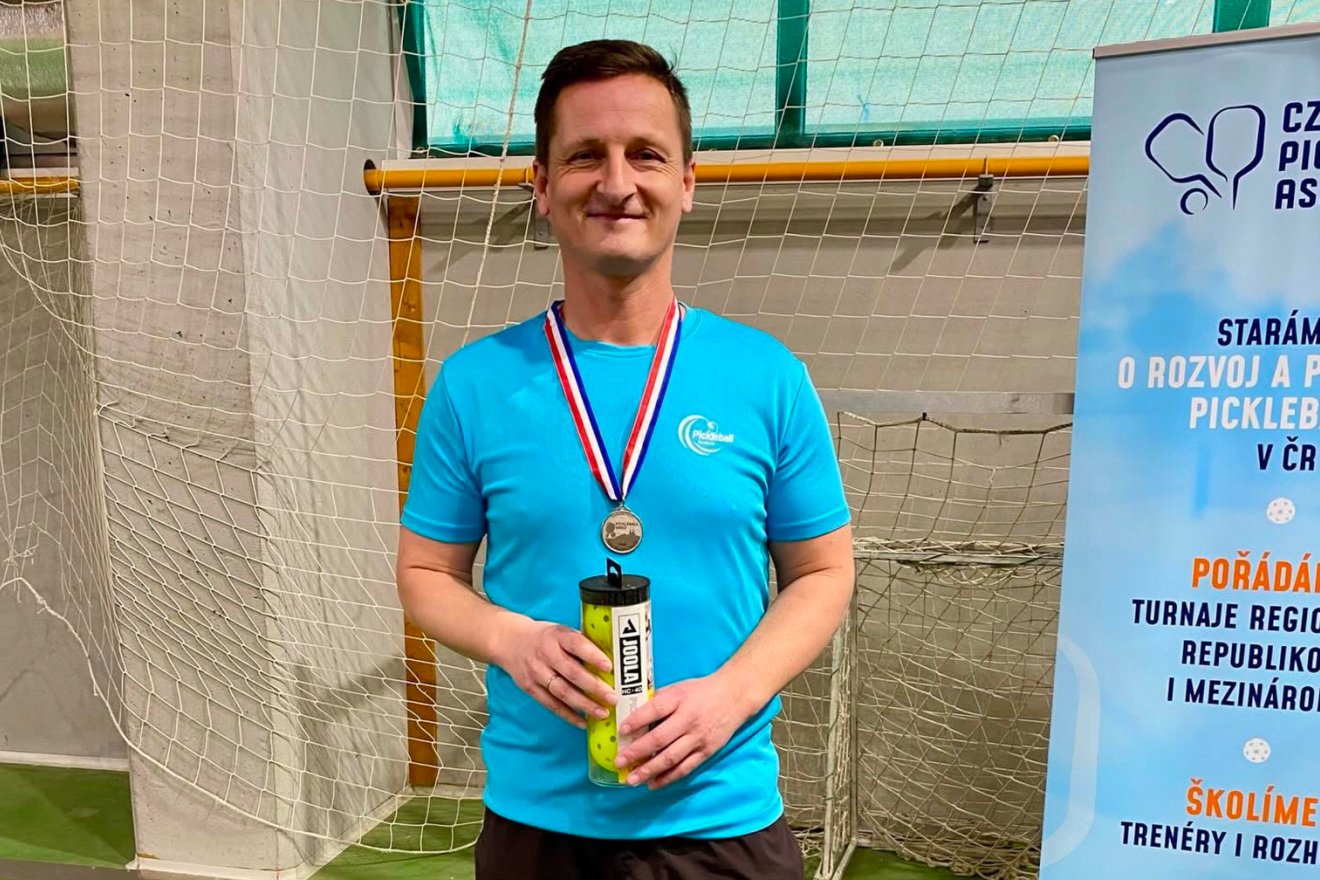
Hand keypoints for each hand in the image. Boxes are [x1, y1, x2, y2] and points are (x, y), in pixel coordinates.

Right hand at [496, 617, 616, 728]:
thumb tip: (613, 656)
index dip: (593, 656)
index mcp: (557, 636)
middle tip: (612, 697)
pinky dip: (568, 715)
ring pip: (562, 692)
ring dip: (584, 705)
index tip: (609, 667)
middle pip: (572, 673)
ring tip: (602, 713)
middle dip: (594, 687)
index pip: (577, 645)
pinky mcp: (530, 688)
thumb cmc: (545, 637)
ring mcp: (536, 672)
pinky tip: (583, 722)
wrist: (510, 641)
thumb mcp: (561, 631)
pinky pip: (551, 704)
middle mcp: (546, 654)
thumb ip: (582, 643)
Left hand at [613, 673, 751, 788]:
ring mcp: (698, 738)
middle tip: (619, 762)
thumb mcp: (678, 688)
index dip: (637, 721)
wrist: (734, 697)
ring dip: (649, 770)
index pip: (655, 710)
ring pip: (671, 758)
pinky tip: (653, 784)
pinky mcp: (706, 751)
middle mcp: (688, 720)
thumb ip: (658, 700)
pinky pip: (685, 768)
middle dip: (637, 752)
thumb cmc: (701, 691)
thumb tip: (633, 716)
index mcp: (679, 699)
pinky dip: (668, 778)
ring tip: (632, 780)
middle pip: (659, 739)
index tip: (621, 731)